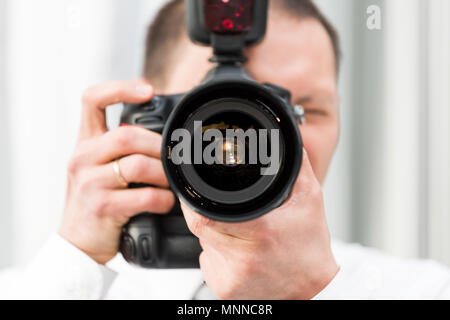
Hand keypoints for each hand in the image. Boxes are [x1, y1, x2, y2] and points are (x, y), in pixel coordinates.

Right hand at [59, 79, 174, 263]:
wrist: (79, 243)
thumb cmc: (97, 201)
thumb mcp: (99, 167)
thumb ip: (119, 148)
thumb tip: (161, 134)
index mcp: (85, 142)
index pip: (92, 100)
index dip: (120, 88)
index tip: (148, 90)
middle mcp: (83, 157)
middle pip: (127, 134)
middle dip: (158, 145)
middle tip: (173, 158)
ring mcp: (90, 182)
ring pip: (138, 164)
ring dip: (164, 173)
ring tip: (171, 183)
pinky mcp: (102, 206)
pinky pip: (144, 195)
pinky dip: (163, 199)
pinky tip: (165, 203)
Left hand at [181, 149, 338, 299]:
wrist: (313, 292)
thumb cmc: (310, 248)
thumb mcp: (310, 200)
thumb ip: (297, 167)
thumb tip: (286, 139)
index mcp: (260, 233)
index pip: (204, 214)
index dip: (193, 199)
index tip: (196, 189)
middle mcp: (241, 259)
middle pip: (199, 226)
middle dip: (205, 211)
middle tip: (226, 209)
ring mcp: (230, 278)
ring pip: (203, 244)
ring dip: (213, 232)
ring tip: (242, 232)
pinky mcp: (223, 290)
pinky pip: (207, 262)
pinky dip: (217, 252)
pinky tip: (239, 251)